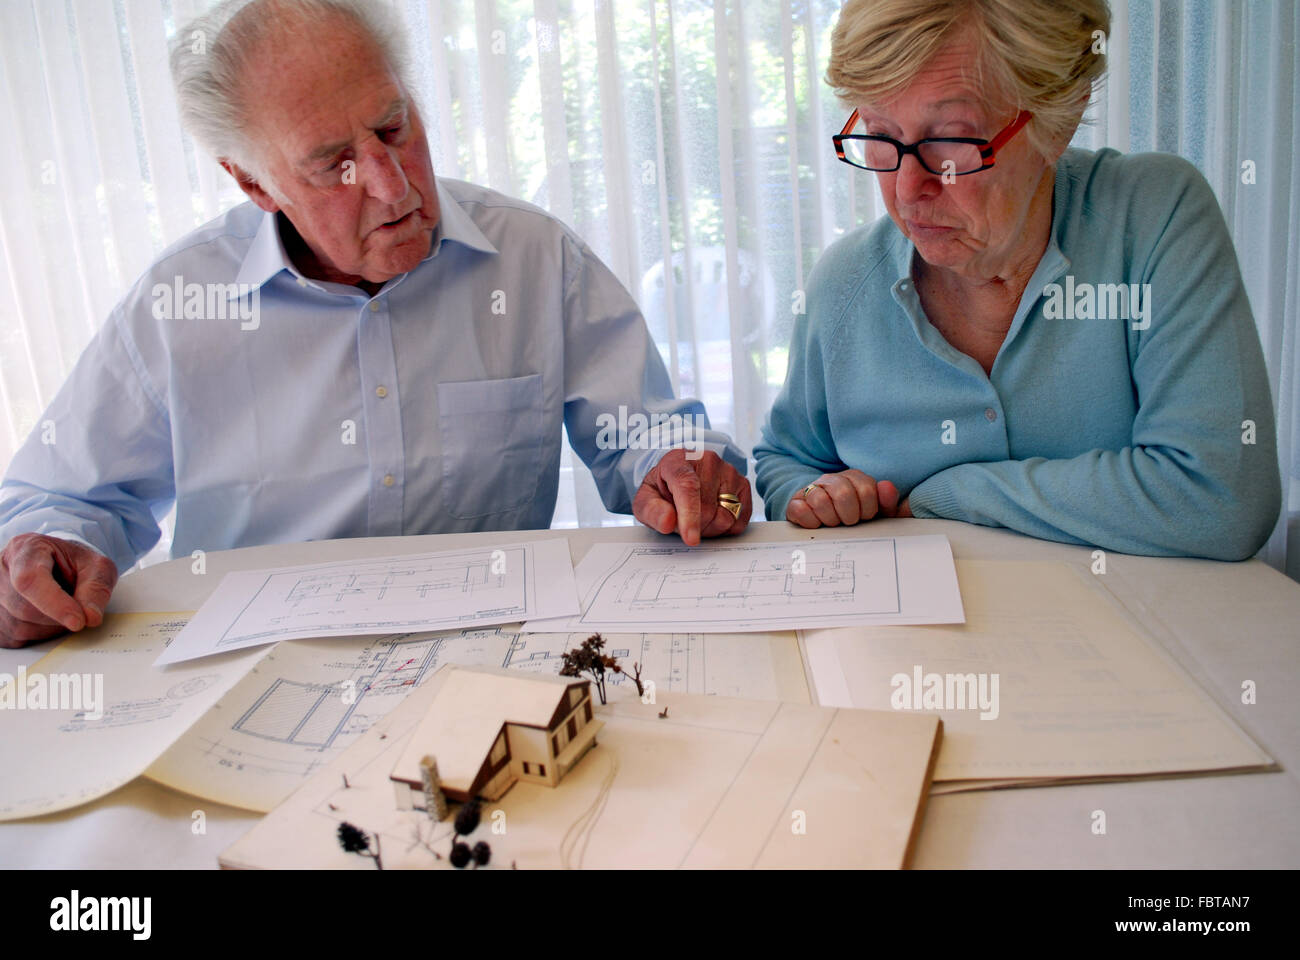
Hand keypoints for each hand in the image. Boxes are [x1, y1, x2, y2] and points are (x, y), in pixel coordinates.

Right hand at [0, 534, 117, 647]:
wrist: (57, 564)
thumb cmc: (74, 563)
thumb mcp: (97, 566)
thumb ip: (97, 587)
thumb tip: (90, 617)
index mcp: (25, 548)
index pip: (30, 579)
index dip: (54, 604)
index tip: (78, 621)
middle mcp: (0, 570)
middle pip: (25, 609)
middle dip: (58, 617)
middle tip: (77, 607)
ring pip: (19, 627)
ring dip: (49, 627)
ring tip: (60, 607)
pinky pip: (14, 638)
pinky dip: (36, 634)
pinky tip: (45, 616)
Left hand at [634, 450, 751, 545]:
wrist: (679, 478)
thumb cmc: (662, 490)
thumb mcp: (645, 500)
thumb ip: (652, 511)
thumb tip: (667, 522)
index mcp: (679, 460)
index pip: (688, 487)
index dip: (690, 516)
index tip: (690, 539)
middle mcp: (708, 461)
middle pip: (707, 510)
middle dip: (694, 526)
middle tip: (683, 521)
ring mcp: (729, 471)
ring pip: (726, 517)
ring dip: (710, 528)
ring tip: (697, 517)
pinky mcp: (743, 485)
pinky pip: (739, 520)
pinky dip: (726, 527)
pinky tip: (713, 516)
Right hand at [785, 470, 907, 527]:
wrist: (823, 522)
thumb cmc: (853, 517)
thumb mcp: (876, 512)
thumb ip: (888, 502)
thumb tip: (887, 487)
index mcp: (854, 478)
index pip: (866, 490)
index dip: (868, 510)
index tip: (865, 517)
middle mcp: (832, 480)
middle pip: (843, 493)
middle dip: (849, 515)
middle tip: (849, 523)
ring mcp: (812, 489)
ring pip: (820, 500)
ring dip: (830, 519)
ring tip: (833, 524)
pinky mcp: (796, 502)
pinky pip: (801, 509)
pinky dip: (811, 521)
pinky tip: (817, 524)